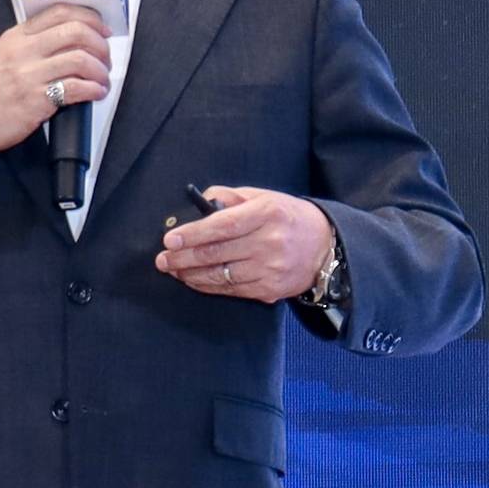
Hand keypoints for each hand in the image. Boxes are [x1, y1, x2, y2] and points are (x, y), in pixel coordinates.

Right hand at [0, 3, 114, 158]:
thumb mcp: (2, 54)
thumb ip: (30, 43)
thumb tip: (69, 39)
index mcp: (17, 36)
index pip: (59, 12)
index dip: (90, 17)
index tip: (102, 29)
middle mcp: (24, 51)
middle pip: (76, 32)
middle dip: (100, 44)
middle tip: (105, 57)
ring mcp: (30, 76)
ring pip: (80, 59)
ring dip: (100, 70)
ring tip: (102, 79)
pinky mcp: (36, 101)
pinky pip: (76, 89)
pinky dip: (94, 90)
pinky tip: (96, 93)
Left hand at [156, 185, 333, 303]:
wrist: (326, 247)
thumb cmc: (287, 217)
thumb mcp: (263, 197)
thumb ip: (230, 197)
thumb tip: (200, 201)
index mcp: (267, 214)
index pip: (222, 226)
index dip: (193, 234)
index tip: (169, 240)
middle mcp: (269, 242)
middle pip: (216, 253)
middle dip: (182, 258)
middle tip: (162, 260)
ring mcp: (270, 269)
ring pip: (220, 275)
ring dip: (190, 274)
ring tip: (173, 270)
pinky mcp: (269, 290)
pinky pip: (231, 290)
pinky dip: (208, 286)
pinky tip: (194, 280)